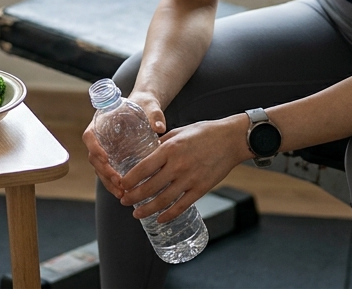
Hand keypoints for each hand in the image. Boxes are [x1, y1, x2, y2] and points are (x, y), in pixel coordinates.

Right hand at [82, 90, 167, 198]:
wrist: (146, 108)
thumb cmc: (144, 104)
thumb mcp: (150, 105)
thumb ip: (154, 114)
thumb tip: (160, 128)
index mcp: (101, 121)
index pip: (89, 136)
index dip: (94, 148)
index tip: (105, 158)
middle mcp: (99, 137)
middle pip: (93, 157)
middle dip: (104, 171)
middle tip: (118, 181)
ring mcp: (105, 149)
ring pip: (99, 169)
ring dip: (108, 182)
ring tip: (121, 193)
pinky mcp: (113, 158)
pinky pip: (108, 173)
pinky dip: (114, 184)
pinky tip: (124, 193)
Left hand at [119, 114, 249, 223]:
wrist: (231, 139)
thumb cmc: (205, 132)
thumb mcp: (179, 132)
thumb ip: (162, 143)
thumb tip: (147, 151)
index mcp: (169, 149)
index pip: (142, 168)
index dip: (128, 180)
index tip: (120, 184)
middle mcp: (177, 166)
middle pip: (149, 187)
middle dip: (132, 197)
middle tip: (124, 200)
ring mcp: (189, 179)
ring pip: (163, 200)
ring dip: (147, 209)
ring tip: (136, 214)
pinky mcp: (201, 189)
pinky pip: (181, 206)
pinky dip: (168, 215)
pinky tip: (160, 219)